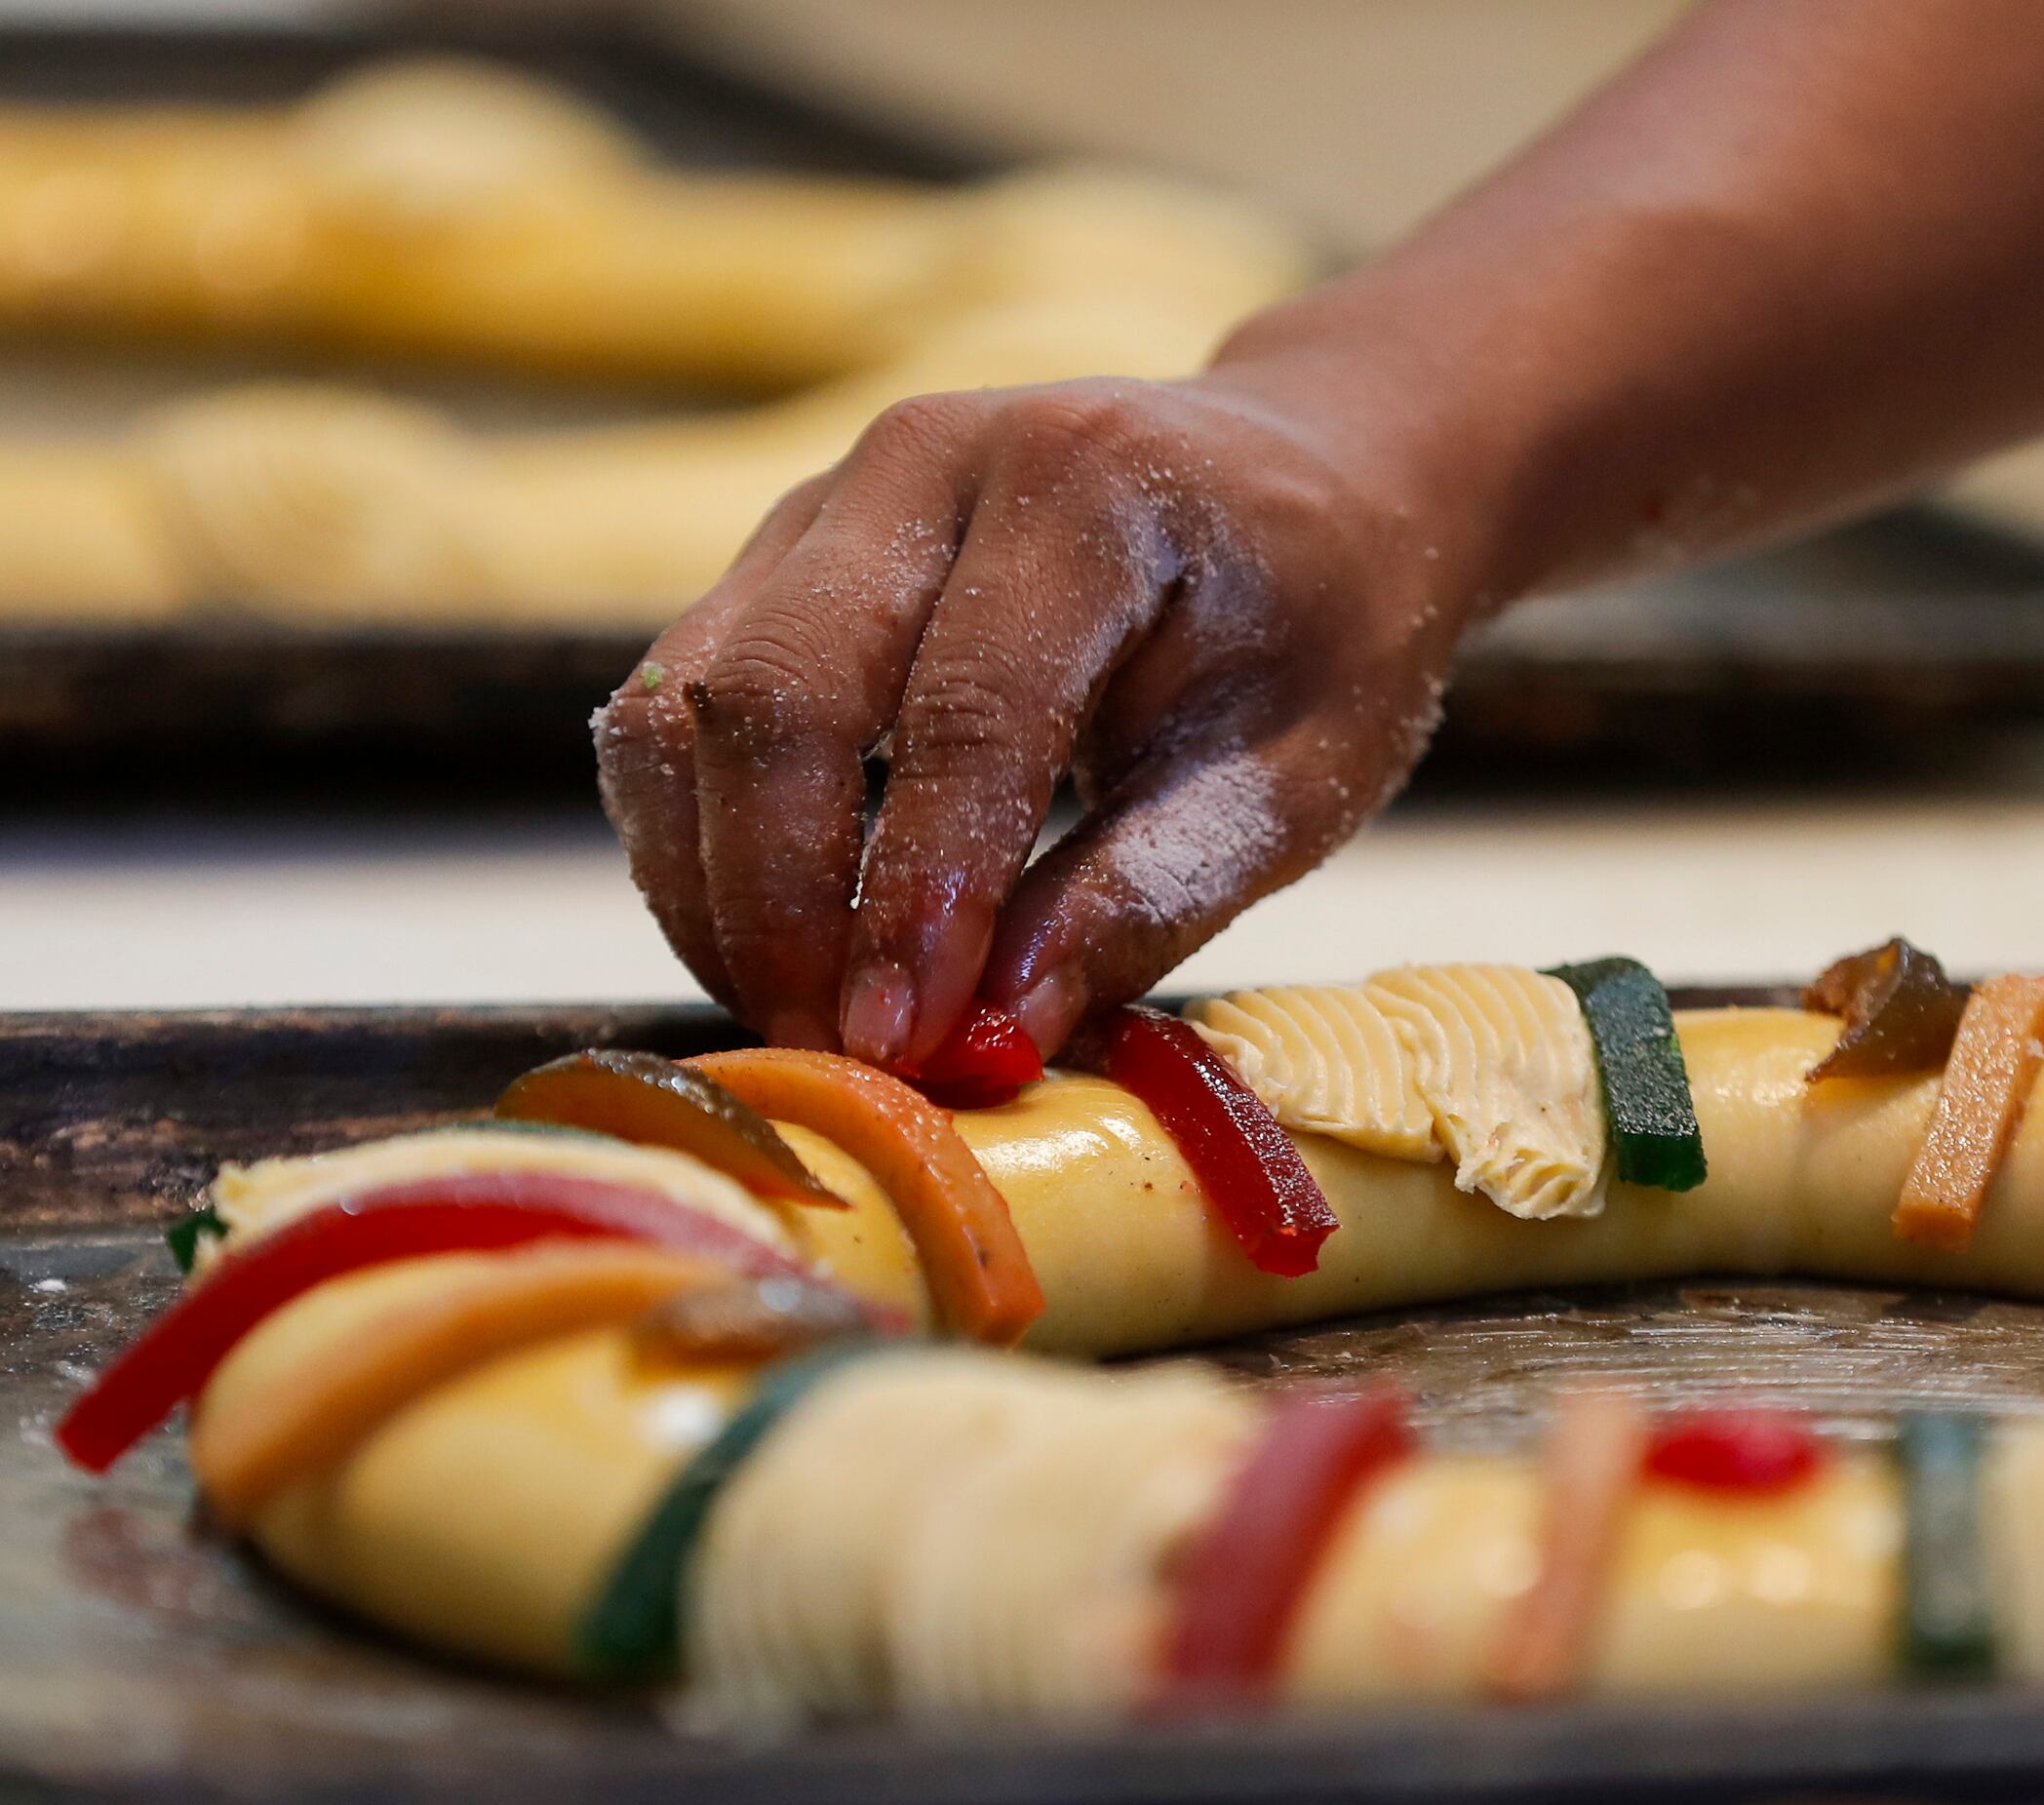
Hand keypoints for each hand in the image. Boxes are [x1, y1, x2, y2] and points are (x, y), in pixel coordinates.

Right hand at [594, 368, 1475, 1064]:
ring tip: (803, 1017)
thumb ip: (1143, 900)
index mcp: (1088, 485)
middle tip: (839, 1058)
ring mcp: (830, 499)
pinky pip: (674, 705)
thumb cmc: (1322, 631)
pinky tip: (773, 945)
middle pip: (779, 689)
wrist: (1307, 486)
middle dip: (784, 901)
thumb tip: (992, 1036)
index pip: (966, 710)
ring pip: (689, 698)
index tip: (900, 1047)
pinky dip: (698, 843)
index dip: (917, 894)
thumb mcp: (1292, 781)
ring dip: (716, 884)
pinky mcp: (780, 560)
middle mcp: (930, 460)